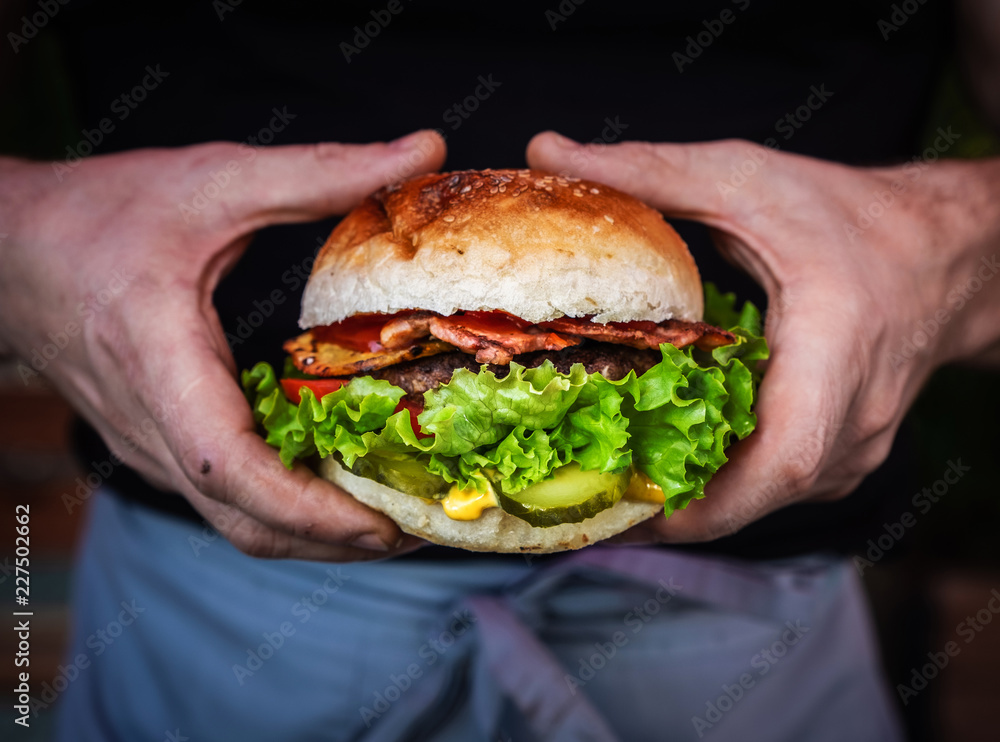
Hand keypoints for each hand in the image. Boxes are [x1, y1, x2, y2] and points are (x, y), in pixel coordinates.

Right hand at [0, 131, 445, 558]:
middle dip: (334, 541)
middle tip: (420, 527)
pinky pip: (226, 501)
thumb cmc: (103, 214)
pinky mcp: (158, 444)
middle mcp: (151, 426)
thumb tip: (425, 149)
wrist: (11, 249)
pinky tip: (337, 484)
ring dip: (314, 536)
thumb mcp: (217, 181)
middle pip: (245, 521)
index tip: (381, 522)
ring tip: (393, 517)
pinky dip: (286, 510)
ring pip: (236, 523)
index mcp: (159, 363)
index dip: (306, 507)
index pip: (228, 467)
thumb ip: (322, 171)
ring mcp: (149, 446)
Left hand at [527, 132, 999, 541]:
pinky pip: (770, 488)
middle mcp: (852, 424)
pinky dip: (715, 486)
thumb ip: (650, 170)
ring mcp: (853, 450)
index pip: (780, 463)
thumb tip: (547, 151)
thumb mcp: (747, 179)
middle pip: (753, 499)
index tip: (622, 511)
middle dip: (665, 512)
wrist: (945, 254)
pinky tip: (660, 464)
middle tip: (581, 501)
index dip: (699, 504)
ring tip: (604, 491)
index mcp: (837, 357)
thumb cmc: (854, 216)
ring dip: (684, 504)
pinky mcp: (842, 455)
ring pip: (759, 503)